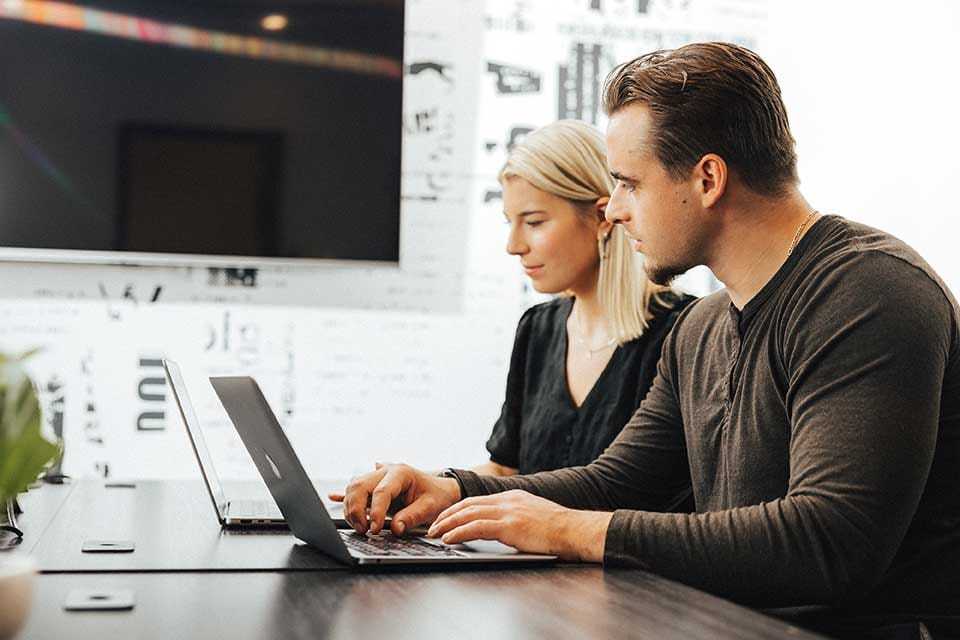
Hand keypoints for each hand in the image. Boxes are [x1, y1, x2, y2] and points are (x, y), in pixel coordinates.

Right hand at [328, 463, 460, 535]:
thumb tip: (395, 529)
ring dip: (352, 507)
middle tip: (364, 530)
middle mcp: (385, 472)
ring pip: (354, 488)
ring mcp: (377, 477)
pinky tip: (333, 497)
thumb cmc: (436, 495)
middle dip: (357, 509)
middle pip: (360, 486)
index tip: (375, 529)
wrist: (440, 489)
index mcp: (401, 473)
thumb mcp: (430, 507)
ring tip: (360, 527)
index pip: (381, 491)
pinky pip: (355, 489)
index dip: (375, 512)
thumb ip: (412, 517)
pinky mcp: (374, 486)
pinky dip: (345, 496)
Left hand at [426, 490, 612, 561]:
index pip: (477, 500)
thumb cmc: (559, 529)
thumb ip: (517, 517)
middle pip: (468, 504)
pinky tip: (448, 539)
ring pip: (468, 514)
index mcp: (513, 496)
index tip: (445, 517)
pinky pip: (476, 527)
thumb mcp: (534, 516)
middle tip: (432, 526)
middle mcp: (508, 500)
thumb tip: (504, 528)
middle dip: (446, 515)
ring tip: (433, 533)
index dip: (457, 509)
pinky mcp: (510, 526)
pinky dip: (458, 532)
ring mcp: (509, 511)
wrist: (575, 530)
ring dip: (447, 524)